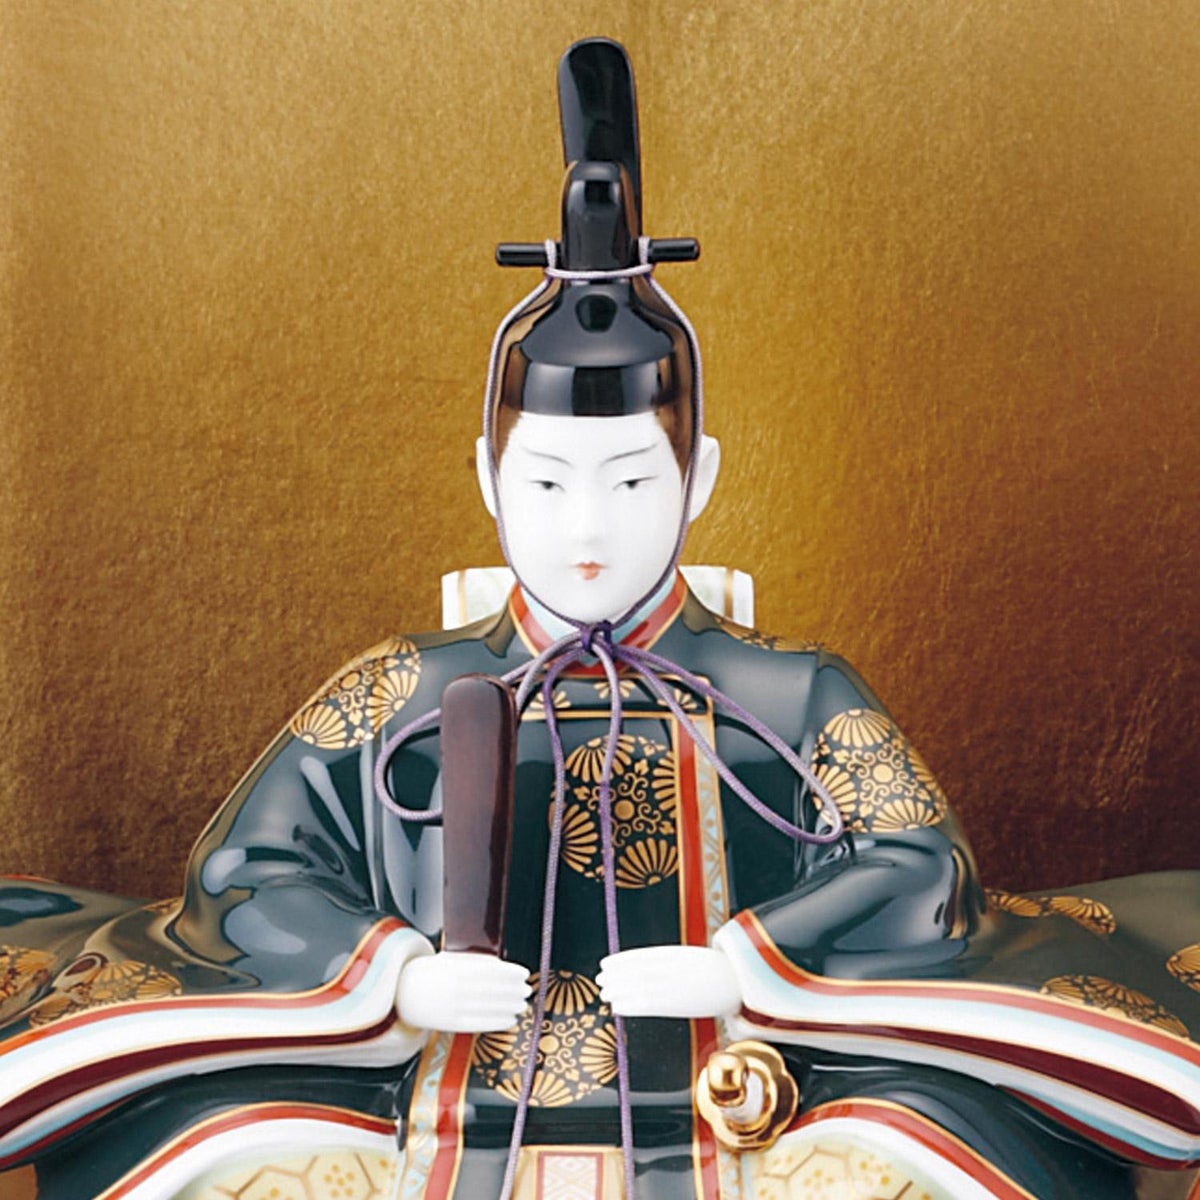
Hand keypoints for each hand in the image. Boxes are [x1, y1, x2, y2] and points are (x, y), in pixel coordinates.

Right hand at [395, 951, 530, 1031]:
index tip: (523, 973)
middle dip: (512, 990)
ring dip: (508, 1007)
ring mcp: (450, 1007)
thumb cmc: (430, 972)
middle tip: (527, 990)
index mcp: (452, 968)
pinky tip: (509, 1020)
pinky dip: (496, 1022)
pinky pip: (476, 1024)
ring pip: (485, 1007)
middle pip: (490, 989)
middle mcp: (452, 988)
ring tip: (522, 1005)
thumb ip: (472, 960)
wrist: (401, 992)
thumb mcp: (447, 958)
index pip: (488, 970)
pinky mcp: (449, 1023)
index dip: (508, 973)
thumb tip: (500, 964)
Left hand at [597, 945, 740, 1017]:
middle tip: (600, 978)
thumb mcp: (692, 957)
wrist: (742, 982)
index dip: (621, 960)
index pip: (641, 956)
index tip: (605, 962)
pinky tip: (618, 1006)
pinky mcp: (680, 1004)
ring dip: (618, 989)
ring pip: (639, 987)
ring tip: (605, 992)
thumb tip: (648, 966)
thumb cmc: (718, 971)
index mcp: (676, 954)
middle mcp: (673, 968)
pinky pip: (650, 1005)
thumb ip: (670, 961)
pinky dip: (631, 1005)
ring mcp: (676, 985)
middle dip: (616, 975)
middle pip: (637, 971)